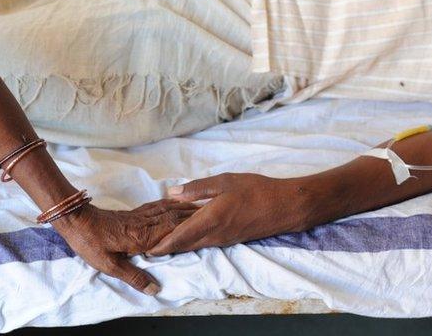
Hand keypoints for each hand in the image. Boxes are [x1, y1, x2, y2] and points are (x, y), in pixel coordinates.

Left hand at [52, 199, 197, 294]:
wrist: (76, 220)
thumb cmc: (91, 243)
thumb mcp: (109, 266)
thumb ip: (134, 277)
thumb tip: (154, 290)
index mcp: (142, 237)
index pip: (172, 235)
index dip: (190, 233)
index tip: (208, 231)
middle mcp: (146, 224)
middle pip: (175, 219)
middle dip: (195, 218)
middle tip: (215, 215)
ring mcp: (141, 216)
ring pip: (169, 210)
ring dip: (187, 209)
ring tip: (203, 208)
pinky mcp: (135, 212)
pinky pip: (159, 206)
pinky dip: (172, 204)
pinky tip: (178, 203)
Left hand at [147, 173, 334, 255]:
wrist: (285, 207)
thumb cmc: (256, 190)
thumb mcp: (225, 181)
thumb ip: (197, 188)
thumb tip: (172, 193)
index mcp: (210, 220)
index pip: (179, 237)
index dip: (162, 245)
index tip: (146, 250)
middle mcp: (215, 235)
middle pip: (185, 246)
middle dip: (166, 249)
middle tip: (147, 249)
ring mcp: (224, 239)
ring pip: (195, 246)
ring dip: (178, 246)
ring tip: (162, 244)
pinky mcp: (232, 239)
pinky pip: (207, 242)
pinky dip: (192, 242)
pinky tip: (188, 234)